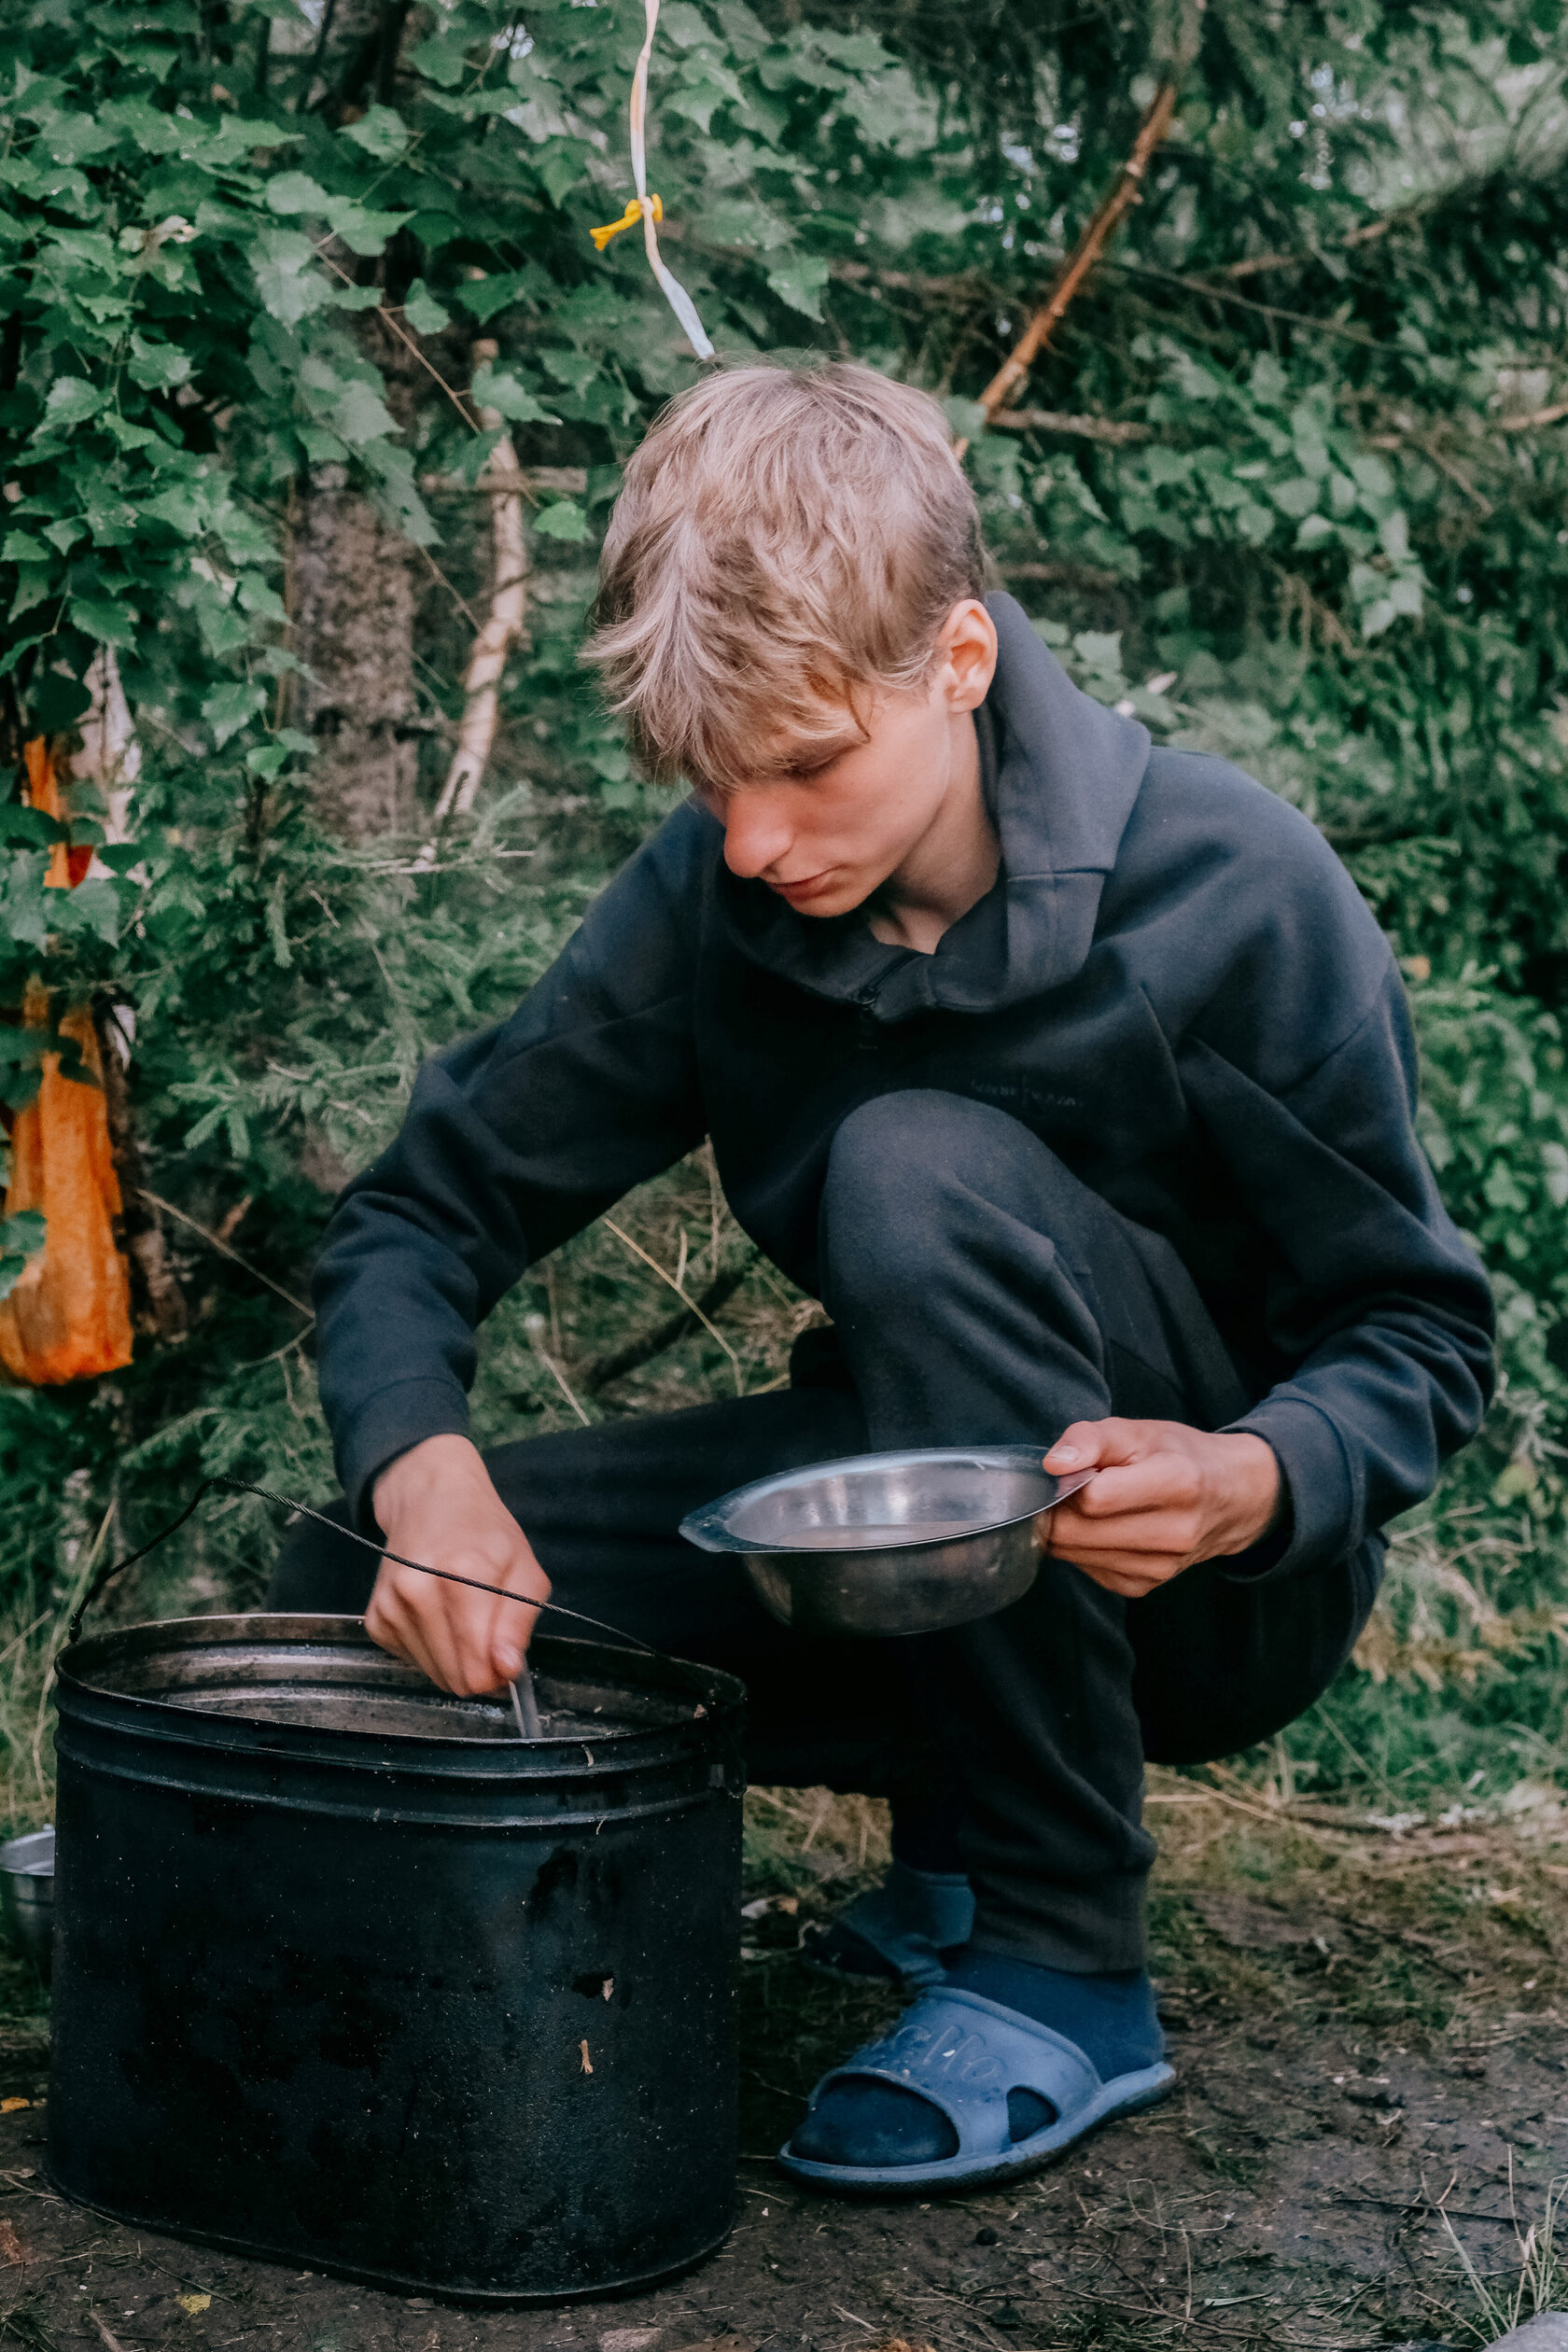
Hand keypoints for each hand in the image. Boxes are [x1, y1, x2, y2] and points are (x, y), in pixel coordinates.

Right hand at [367, 1433, 549, 1694]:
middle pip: (454, 1677)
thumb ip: (518, 1623)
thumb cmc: (485, 1533)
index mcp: (462, 1576)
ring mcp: (390, 1606)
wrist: (430, 1500)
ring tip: (461, 1619)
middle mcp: (417, 1592)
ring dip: (453, 1659)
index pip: (476, 1666)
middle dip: (477, 1670)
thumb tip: (506, 1669)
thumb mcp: (525, 1569)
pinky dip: (429, 1650)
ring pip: (433, 1674)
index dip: (497, 1674)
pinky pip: (411, 1661)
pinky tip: (437, 1617)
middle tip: (488, 1637)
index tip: (505, 1657)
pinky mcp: (375, 1618)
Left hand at [1037, 1419, 1282, 1599]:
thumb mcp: (1139, 1431)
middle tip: (1069, 1489)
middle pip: (1076, 1533)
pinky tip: (1104, 1528)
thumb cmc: (1180, 1456)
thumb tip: (1053, 1466)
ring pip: (1075, 1555)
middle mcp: (1174, 1533)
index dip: (1067, 1482)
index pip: (1092, 1498)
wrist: (1231, 1496)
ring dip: (1068, 1530)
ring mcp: (1161, 1566)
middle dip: (1058, 1508)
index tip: (1070, 1471)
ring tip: (1092, 1506)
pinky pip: (1088, 1569)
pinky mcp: (1146, 1586)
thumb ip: (1091, 1439)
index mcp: (1177, 1484)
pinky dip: (1084, 1549)